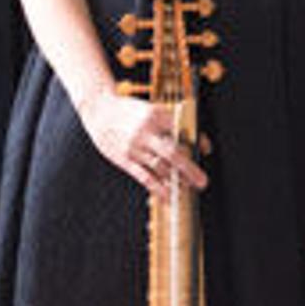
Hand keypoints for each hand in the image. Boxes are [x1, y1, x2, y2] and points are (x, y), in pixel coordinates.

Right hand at [85, 89, 209, 198]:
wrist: (99, 109)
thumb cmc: (129, 110)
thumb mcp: (152, 109)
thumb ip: (172, 123)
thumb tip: (196, 140)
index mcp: (156, 115)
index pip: (180, 131)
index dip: (195, 142)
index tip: (205, 150)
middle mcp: (146, 131)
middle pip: (172, 153)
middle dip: (189, 169)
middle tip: (202, 181)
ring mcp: (134, 146)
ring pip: (159, 167)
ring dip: (175, 180)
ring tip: (186, 188)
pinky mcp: (124, 158)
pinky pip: (144, 176)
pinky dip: (157, 188)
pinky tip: (167, 196)